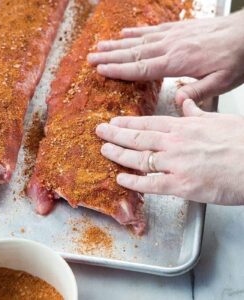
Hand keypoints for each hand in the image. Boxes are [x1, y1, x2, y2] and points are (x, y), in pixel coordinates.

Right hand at [88, 10, 243, 104]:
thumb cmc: (236, 59)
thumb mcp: (221, 83)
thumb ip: (196, 92)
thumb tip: (175, 101)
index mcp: (177, 62)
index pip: (140, 68)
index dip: (118, 69)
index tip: (100, 70)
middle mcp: (170, 47)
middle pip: (133, 53)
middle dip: (109, 56)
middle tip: (90, 58)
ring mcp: (172, 36)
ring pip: (138, 41)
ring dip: (116, 44)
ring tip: (99, 46)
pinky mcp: (177, 30)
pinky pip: (151, 30)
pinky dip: (135, 32)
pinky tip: (124, 33)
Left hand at [96, 99, 243, 204]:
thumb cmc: (242, 141)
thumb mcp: (218, 119)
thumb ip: (195, 111)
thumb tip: (184, 101)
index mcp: (184, 126)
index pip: (148, 122)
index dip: (128, 123)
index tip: (114, 122)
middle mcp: (175, 142)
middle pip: (138, 137)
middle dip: (115, 134)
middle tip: (99, 132)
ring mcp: (176, 164)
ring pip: (140, 158)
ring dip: (119, 154)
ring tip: (104, 150)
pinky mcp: (182, 185)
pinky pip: (151, 184)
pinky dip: (134, 182)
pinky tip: (121, 179)